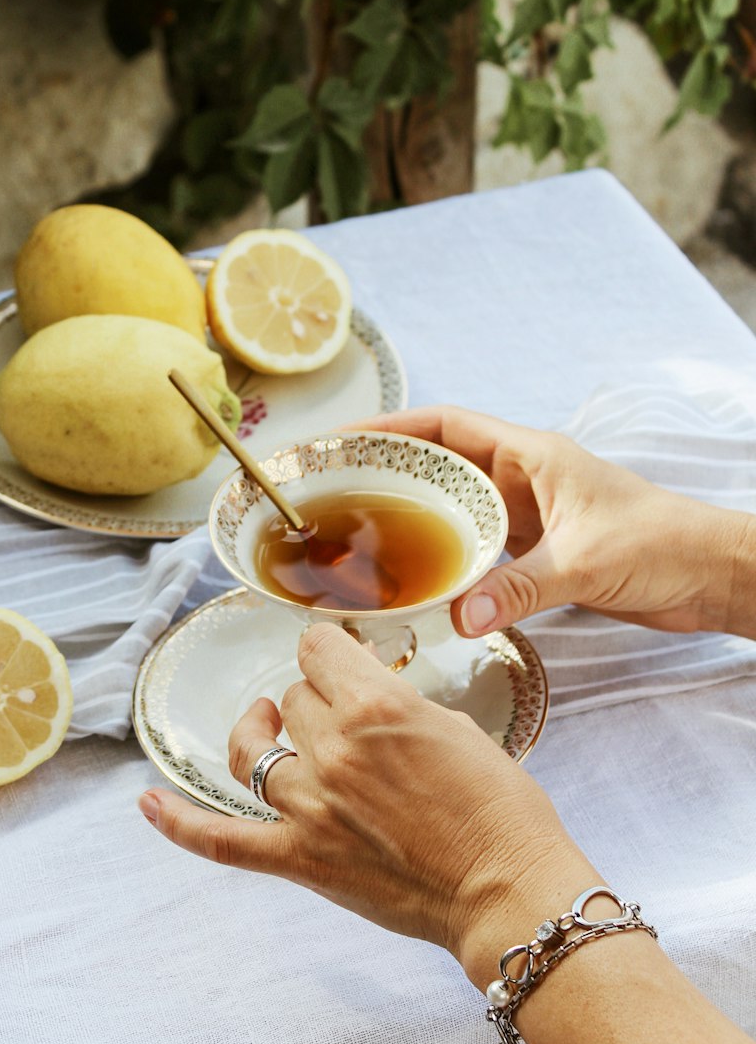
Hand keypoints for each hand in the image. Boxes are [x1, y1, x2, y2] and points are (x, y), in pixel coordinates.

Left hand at [139, 623, 594, 982]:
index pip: (318, 649)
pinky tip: (147, 805)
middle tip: (349, 723)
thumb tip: (363, 693)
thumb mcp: (455, 727)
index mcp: (375, 707)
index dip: (329, 653)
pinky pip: (222, 840)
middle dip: (316, 701)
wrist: (507, 892)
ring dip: (265, 734)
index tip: (338, 661)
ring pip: (255, 747)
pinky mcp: (299, 858)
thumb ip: (396, 703)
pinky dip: (180, 825)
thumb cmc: (500, 811)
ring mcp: (308, 807)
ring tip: (269, 728)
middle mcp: (333, 750)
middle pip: (292, 697)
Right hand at [355, 405, 750, 637]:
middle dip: (387, 473)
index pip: (445, 427)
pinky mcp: (537, 550)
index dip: (391, 429)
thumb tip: (458, 617)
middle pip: (438, 465)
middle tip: (335, 492)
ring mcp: (528, 514)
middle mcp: (521, 478)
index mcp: (529, 455)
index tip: (343, 442)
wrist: (708, 574)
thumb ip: (517, 589)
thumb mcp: (583, 563)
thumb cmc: (660, 544)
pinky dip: (445, 557)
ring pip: (453, 507)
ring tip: (361, 535)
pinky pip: (475, 547)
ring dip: (413, 517)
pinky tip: (417, 578)